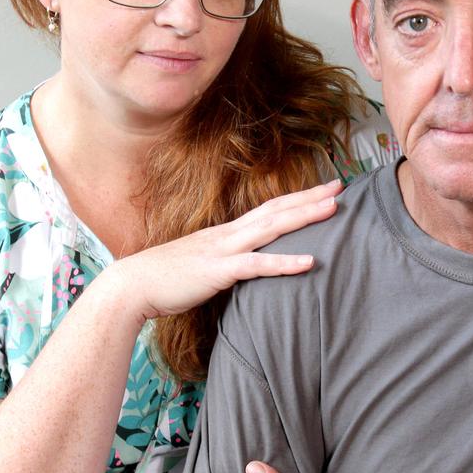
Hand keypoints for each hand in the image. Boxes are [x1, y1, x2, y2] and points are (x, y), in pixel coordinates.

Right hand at [115, 180, 342, 322]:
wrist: (132, 286)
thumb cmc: (163, 280)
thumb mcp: (200, 267)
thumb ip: (223, 264)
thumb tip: (240, 269)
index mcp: (224, 233)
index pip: (267, 210)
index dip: (295, 199)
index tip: (321, 190)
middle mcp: (227, 234)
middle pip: (276, 210)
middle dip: (309, 197)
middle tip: (340, 186)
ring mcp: (223, 250)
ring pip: (272, 227)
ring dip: (304, 217)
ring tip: (334, 208)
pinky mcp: (219, 271)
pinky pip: (258, 265)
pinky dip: (285, 263)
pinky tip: (310, 262)